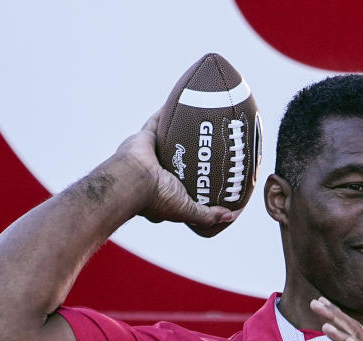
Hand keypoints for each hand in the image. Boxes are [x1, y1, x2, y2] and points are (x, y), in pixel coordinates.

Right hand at [114, 111, 237, 236]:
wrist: (132, 181)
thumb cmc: (157, 198)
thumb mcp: (187, 210)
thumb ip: (207, 214)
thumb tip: (230, 216)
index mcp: (162, 190)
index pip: (181, 184)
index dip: (194, 179)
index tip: (208, 174)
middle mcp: (155, 171)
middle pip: (177, 158)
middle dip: (190, 152)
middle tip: (209, 145)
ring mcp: (149, 154)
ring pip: (168, 139)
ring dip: (181, 130)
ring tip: (199, 123)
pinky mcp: (144, 137)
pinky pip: (157, 121)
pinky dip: (167, 111)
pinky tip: (181, 101)